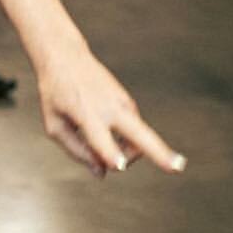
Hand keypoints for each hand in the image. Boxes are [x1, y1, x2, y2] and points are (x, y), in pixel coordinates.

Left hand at [36, 40, 187, 179]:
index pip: (100, 138)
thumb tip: (102, 174)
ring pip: (141, 139)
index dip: (110, 154)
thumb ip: (76, 151)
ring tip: (108, 154)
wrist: (66, 58)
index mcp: (86, 113)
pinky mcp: (129, 103)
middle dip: (160, 153)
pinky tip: (109, 142)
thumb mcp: (54, 124)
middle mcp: (110, 108)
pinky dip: (125, 144)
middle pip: (141, 134)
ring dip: (128, 155)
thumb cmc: (55, 94)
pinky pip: (134, 132)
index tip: (119, 166)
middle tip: (178, 167)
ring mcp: (124, 104)